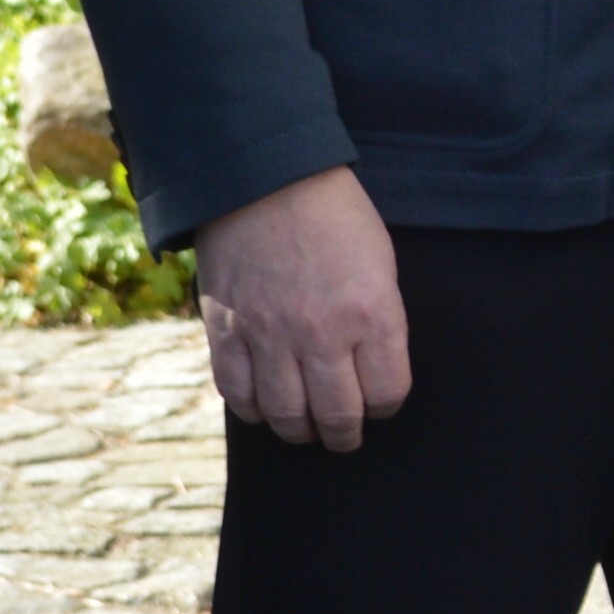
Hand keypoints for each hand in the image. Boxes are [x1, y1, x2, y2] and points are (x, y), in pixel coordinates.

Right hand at [196, 166, 408, 450]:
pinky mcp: (226, 332)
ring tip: (305, 427)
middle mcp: (321, 333)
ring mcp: (269, 335)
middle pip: (338, 417)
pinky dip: (253, 409)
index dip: (385, 407)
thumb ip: (379, 322)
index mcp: (371, 314)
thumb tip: (374, 372)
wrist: (263, 179)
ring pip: (286, 416)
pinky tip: (264, 406)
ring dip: (299, 431)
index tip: (379, 403)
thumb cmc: (333, 216)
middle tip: (343, 434)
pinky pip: (238, 394)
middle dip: (345, 434)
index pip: (387, 394)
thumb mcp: (380, 264)